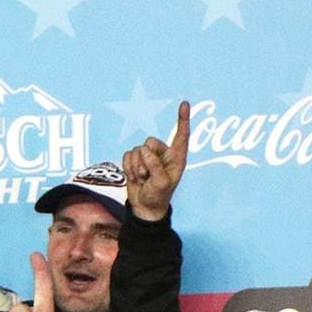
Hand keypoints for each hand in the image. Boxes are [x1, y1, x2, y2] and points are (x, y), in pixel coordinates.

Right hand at [123, 101, 190, 222]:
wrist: (144, 208)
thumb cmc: (158, 196)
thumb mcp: (161, 183)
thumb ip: (155, 165)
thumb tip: (145, 151)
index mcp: (176, 157)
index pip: (181, 134)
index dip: (183, 119)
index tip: (184, 103)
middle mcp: (163, 154)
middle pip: (150, 142)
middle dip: (145, 160)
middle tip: (148, 176)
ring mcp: (148, 156)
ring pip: (136, 150)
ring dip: (136, 167)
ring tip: (142, 179)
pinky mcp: (135, 160)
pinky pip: (127, 155)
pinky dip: (128, 168)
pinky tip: (135, 177)